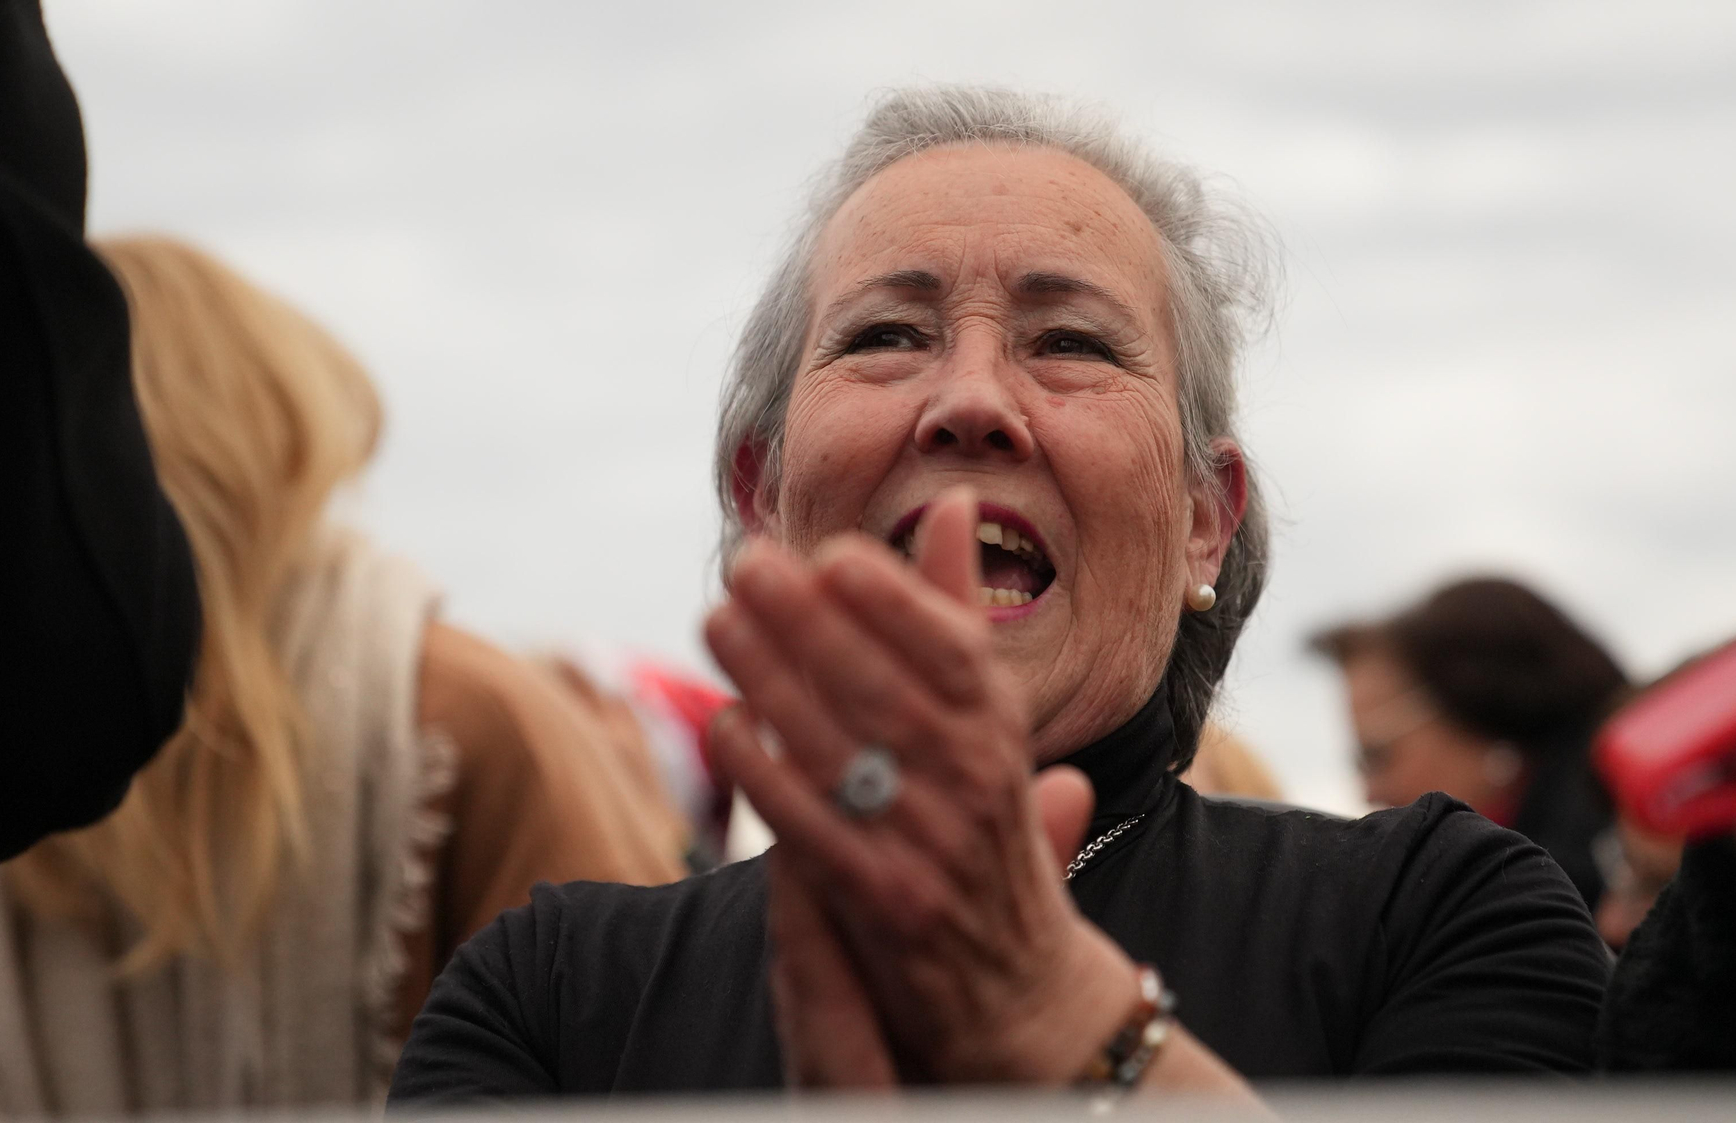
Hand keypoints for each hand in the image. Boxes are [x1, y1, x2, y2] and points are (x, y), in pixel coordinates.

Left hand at [705, 488, 1140, 1081]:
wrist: (1019, 992)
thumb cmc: (987, 832)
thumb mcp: (991, 720)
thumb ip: (960, 615)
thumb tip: (956, 502)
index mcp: (1002, 731)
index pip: (953, 649)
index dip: (893, 598)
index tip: (828, 552)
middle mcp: (975, 782)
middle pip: (885, 687)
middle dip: (811, 621)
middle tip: (745, 565)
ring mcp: (930, 845)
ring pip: (843, 748)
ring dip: (773, 679)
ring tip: (717, 621)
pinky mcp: (884, 903)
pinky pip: (814, 829)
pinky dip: (767, 774)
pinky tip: (723, 725)